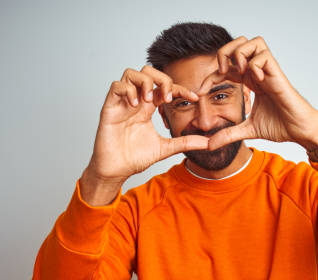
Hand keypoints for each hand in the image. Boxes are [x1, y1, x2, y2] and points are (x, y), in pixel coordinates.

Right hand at [87, 65, 209, 182]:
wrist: (116, 170)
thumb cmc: (134, 158)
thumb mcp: (165, 148)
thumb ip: (185, 142)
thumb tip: (208, 143)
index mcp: (148, 108)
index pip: (165, 88)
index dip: (181, 88)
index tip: (195, 98)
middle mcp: (135, 101)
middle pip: (147, 72)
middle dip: (162, 79)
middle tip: (168, 97)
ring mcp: (122, 103)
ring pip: (131, 73)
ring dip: (144, 82)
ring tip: (149, 100)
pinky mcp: (109, 108)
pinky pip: (116, 86)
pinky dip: (128, 91)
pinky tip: (136, 105)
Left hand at [196, 36, 317, 150]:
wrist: (299, 130)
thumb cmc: (281, 126)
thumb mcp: (248, 130)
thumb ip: (228, 135)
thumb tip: (209, 146)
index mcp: (250, 81)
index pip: (225, 67)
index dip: (210, 76)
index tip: (199, 92)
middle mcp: (258, 72)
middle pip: (238, 43)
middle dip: (223, 53)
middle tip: (220, 73)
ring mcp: (268, 71)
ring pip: (251, 42)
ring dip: (239, 54)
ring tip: (238, 73)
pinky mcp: (277, 73)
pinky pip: (263, 55)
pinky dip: (255, 64)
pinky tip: (256, 81)